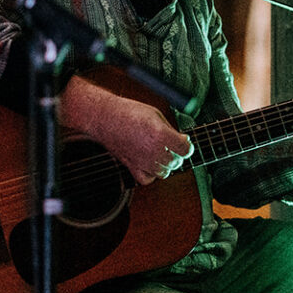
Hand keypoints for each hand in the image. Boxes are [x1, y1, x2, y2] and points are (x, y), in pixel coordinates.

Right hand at [62, 79, 193, 184]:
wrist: (105, 118)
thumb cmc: (129, 113)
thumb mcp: (155, 114)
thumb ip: (170, 130)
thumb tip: (182, 140)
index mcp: (161, 134)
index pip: (185, 149)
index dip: (187, 145)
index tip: (183, 141)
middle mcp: (153, 151)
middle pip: (176, 162)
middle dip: (176, 154)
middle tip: (170, 144)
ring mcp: (142, 162)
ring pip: (164, 172)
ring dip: (165, 164)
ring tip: (158, 152)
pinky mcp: (131, 168)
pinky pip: (148, 179)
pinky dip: (151, 174)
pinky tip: (149, 162)